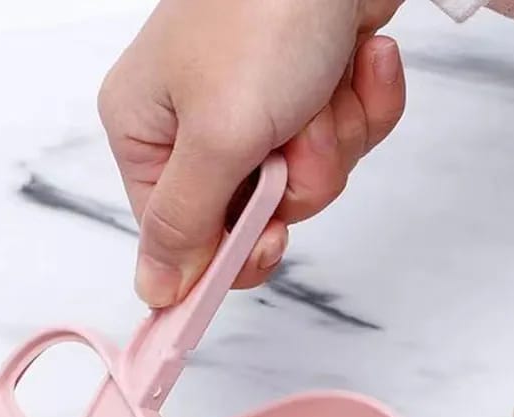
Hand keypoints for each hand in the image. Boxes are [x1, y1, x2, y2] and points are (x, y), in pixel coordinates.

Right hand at [99, 0, 405, 306]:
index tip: (268, 247)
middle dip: (295, 180)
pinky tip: (359, 59)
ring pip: (309, 182)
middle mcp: (198, 126)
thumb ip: (183, 224)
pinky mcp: (311, 91)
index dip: (232, 252)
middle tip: (294, 137)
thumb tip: (152, 292)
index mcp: (149, 134)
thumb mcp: (214, 137)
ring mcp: (259, 109)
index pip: (183, 236)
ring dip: (332, 138)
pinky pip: (347, 139)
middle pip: (256, 216)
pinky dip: (364, 106)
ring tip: (324, 85)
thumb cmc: (262, 16)